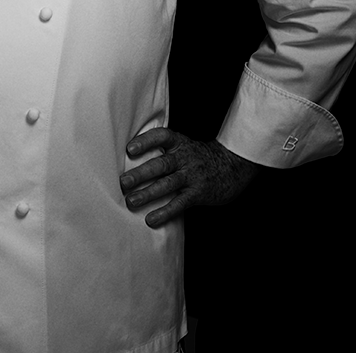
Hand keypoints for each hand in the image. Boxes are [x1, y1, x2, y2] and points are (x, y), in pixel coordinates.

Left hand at [119, 127, 260, 227]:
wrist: (232, 165)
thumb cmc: (198, 157)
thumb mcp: (183, 145)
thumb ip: (163, 148)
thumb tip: (129, 156)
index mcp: (179, 143)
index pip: (161, 137)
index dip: (146, 141)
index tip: (130, 149)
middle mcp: (185, 158)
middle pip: (161, 164)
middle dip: (141, 173)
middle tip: (123, 182)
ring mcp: (192, 176)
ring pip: (168, 184)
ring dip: (148, 193)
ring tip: (131, 201)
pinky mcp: (198, 193)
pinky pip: (180, 203)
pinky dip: (165, 212)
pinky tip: (151, 219)